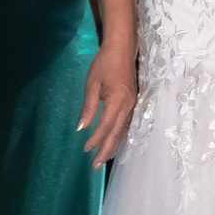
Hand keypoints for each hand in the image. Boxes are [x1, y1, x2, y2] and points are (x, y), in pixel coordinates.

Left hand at [76, 38, 137, 167]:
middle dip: (106, 150)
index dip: (95, 140)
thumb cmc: (104, 63)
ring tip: (104, 157)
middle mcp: (128, 106)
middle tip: (96, 165)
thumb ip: (88, 107)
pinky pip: (127, 124)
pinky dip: (119, 135)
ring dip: (114, 145)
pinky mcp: (133, 102)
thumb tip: (81, 128)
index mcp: (118, 101)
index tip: (85, 150)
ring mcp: (133, 104)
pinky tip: (114, 141)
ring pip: (123, 130)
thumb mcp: (92, 84)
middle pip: (117, 133)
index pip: (105, 127)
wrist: (122, 48)